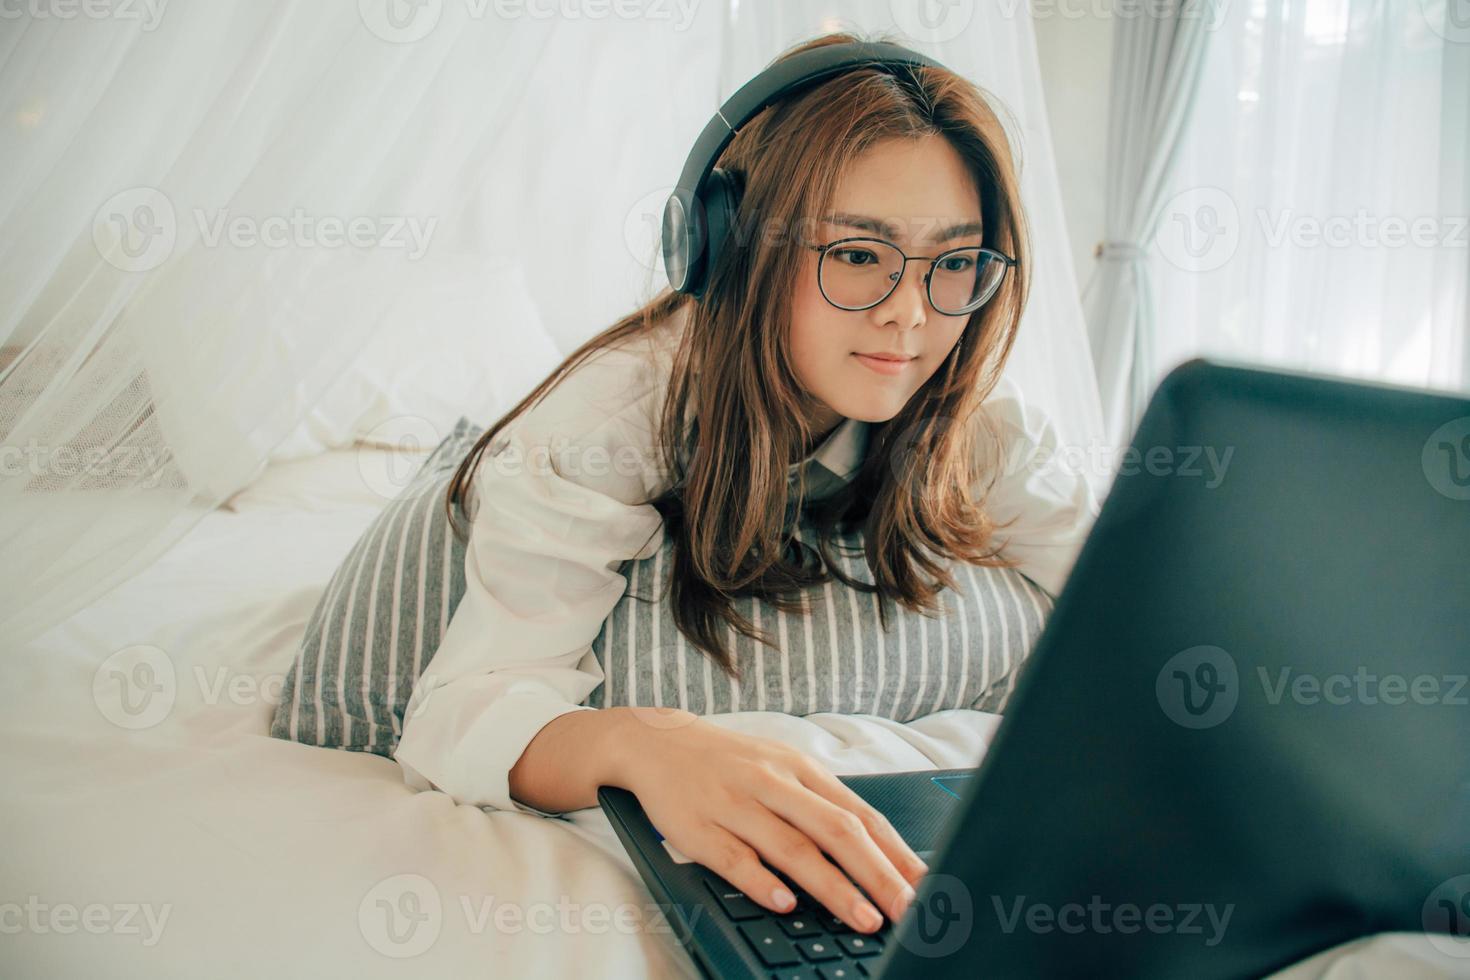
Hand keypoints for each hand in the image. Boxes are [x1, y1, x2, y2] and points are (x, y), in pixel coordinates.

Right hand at [619, 709, 927, 932]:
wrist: (656, 741)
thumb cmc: (730, 763)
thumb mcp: (782, 768)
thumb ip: (822, 805)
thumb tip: (878, 852)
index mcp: (801, 769)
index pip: (860, 814)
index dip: (896, 852)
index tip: (925, 886)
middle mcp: (773, 783)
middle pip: (836, 830)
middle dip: (877, 874)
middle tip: (907, 910)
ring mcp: (735, 804)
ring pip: (792, 846)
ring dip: (832, 886)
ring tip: (863, 918)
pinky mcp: (698, 827)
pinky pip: (734, 857)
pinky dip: (762, 881)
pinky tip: (786, 903)